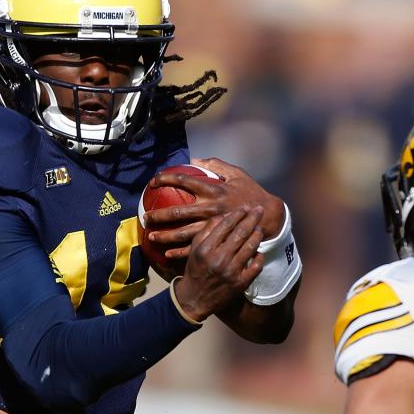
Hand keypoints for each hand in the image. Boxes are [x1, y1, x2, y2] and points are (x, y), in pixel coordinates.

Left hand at [143, 157, 286, 260]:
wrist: (268, 216)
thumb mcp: (236, 174)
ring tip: (150, 237)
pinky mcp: (218, 240)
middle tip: (145, 216)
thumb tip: (196, 159)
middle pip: (178, 211)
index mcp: (214, 190)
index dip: (167, 178)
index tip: (153, 181)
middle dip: (159, 214)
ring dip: (165, 236)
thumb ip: (216, 165)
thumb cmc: (251, 192)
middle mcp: (211, 208)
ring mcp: (213, 226)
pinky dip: (179, 252)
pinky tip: (167, 254)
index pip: (185, 181)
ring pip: (183, 233)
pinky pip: (195, 248)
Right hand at [173, 207, 263, 321]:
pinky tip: (257, 251)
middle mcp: (219, 259)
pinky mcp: (240, 283)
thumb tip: (223, 216)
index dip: (237, 214)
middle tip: (259, 209)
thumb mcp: (195, 249)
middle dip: (252, 219)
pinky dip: (259, 256)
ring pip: (251, 247)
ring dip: (257, 235)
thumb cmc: (195, 270)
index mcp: (206, 249)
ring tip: (259, 228)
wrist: (195, 299)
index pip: (225, 225)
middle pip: (241, 233)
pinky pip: (256, 265)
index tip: (245, 207)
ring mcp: (231, 272)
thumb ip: (207, 231)